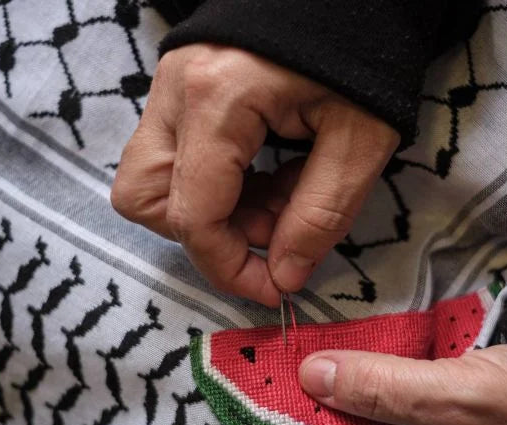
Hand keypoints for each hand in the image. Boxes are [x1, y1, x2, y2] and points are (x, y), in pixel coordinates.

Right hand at [111, 44, 399, 306]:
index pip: (193, 215)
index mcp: (217, 98)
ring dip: (209, 210)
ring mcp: (172, 83)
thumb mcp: (360, 140)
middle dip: (206, 233)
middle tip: (273, 229)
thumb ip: (320, 214)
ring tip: (277, 199)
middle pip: (145, 196)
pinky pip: (176, 154)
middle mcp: (176, 89)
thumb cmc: (362, 55)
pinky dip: (217, 182)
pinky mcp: (184, 85)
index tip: (275, 287)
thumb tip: (283, 276)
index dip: (230, 267)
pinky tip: (270, 173)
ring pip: (151, 177)